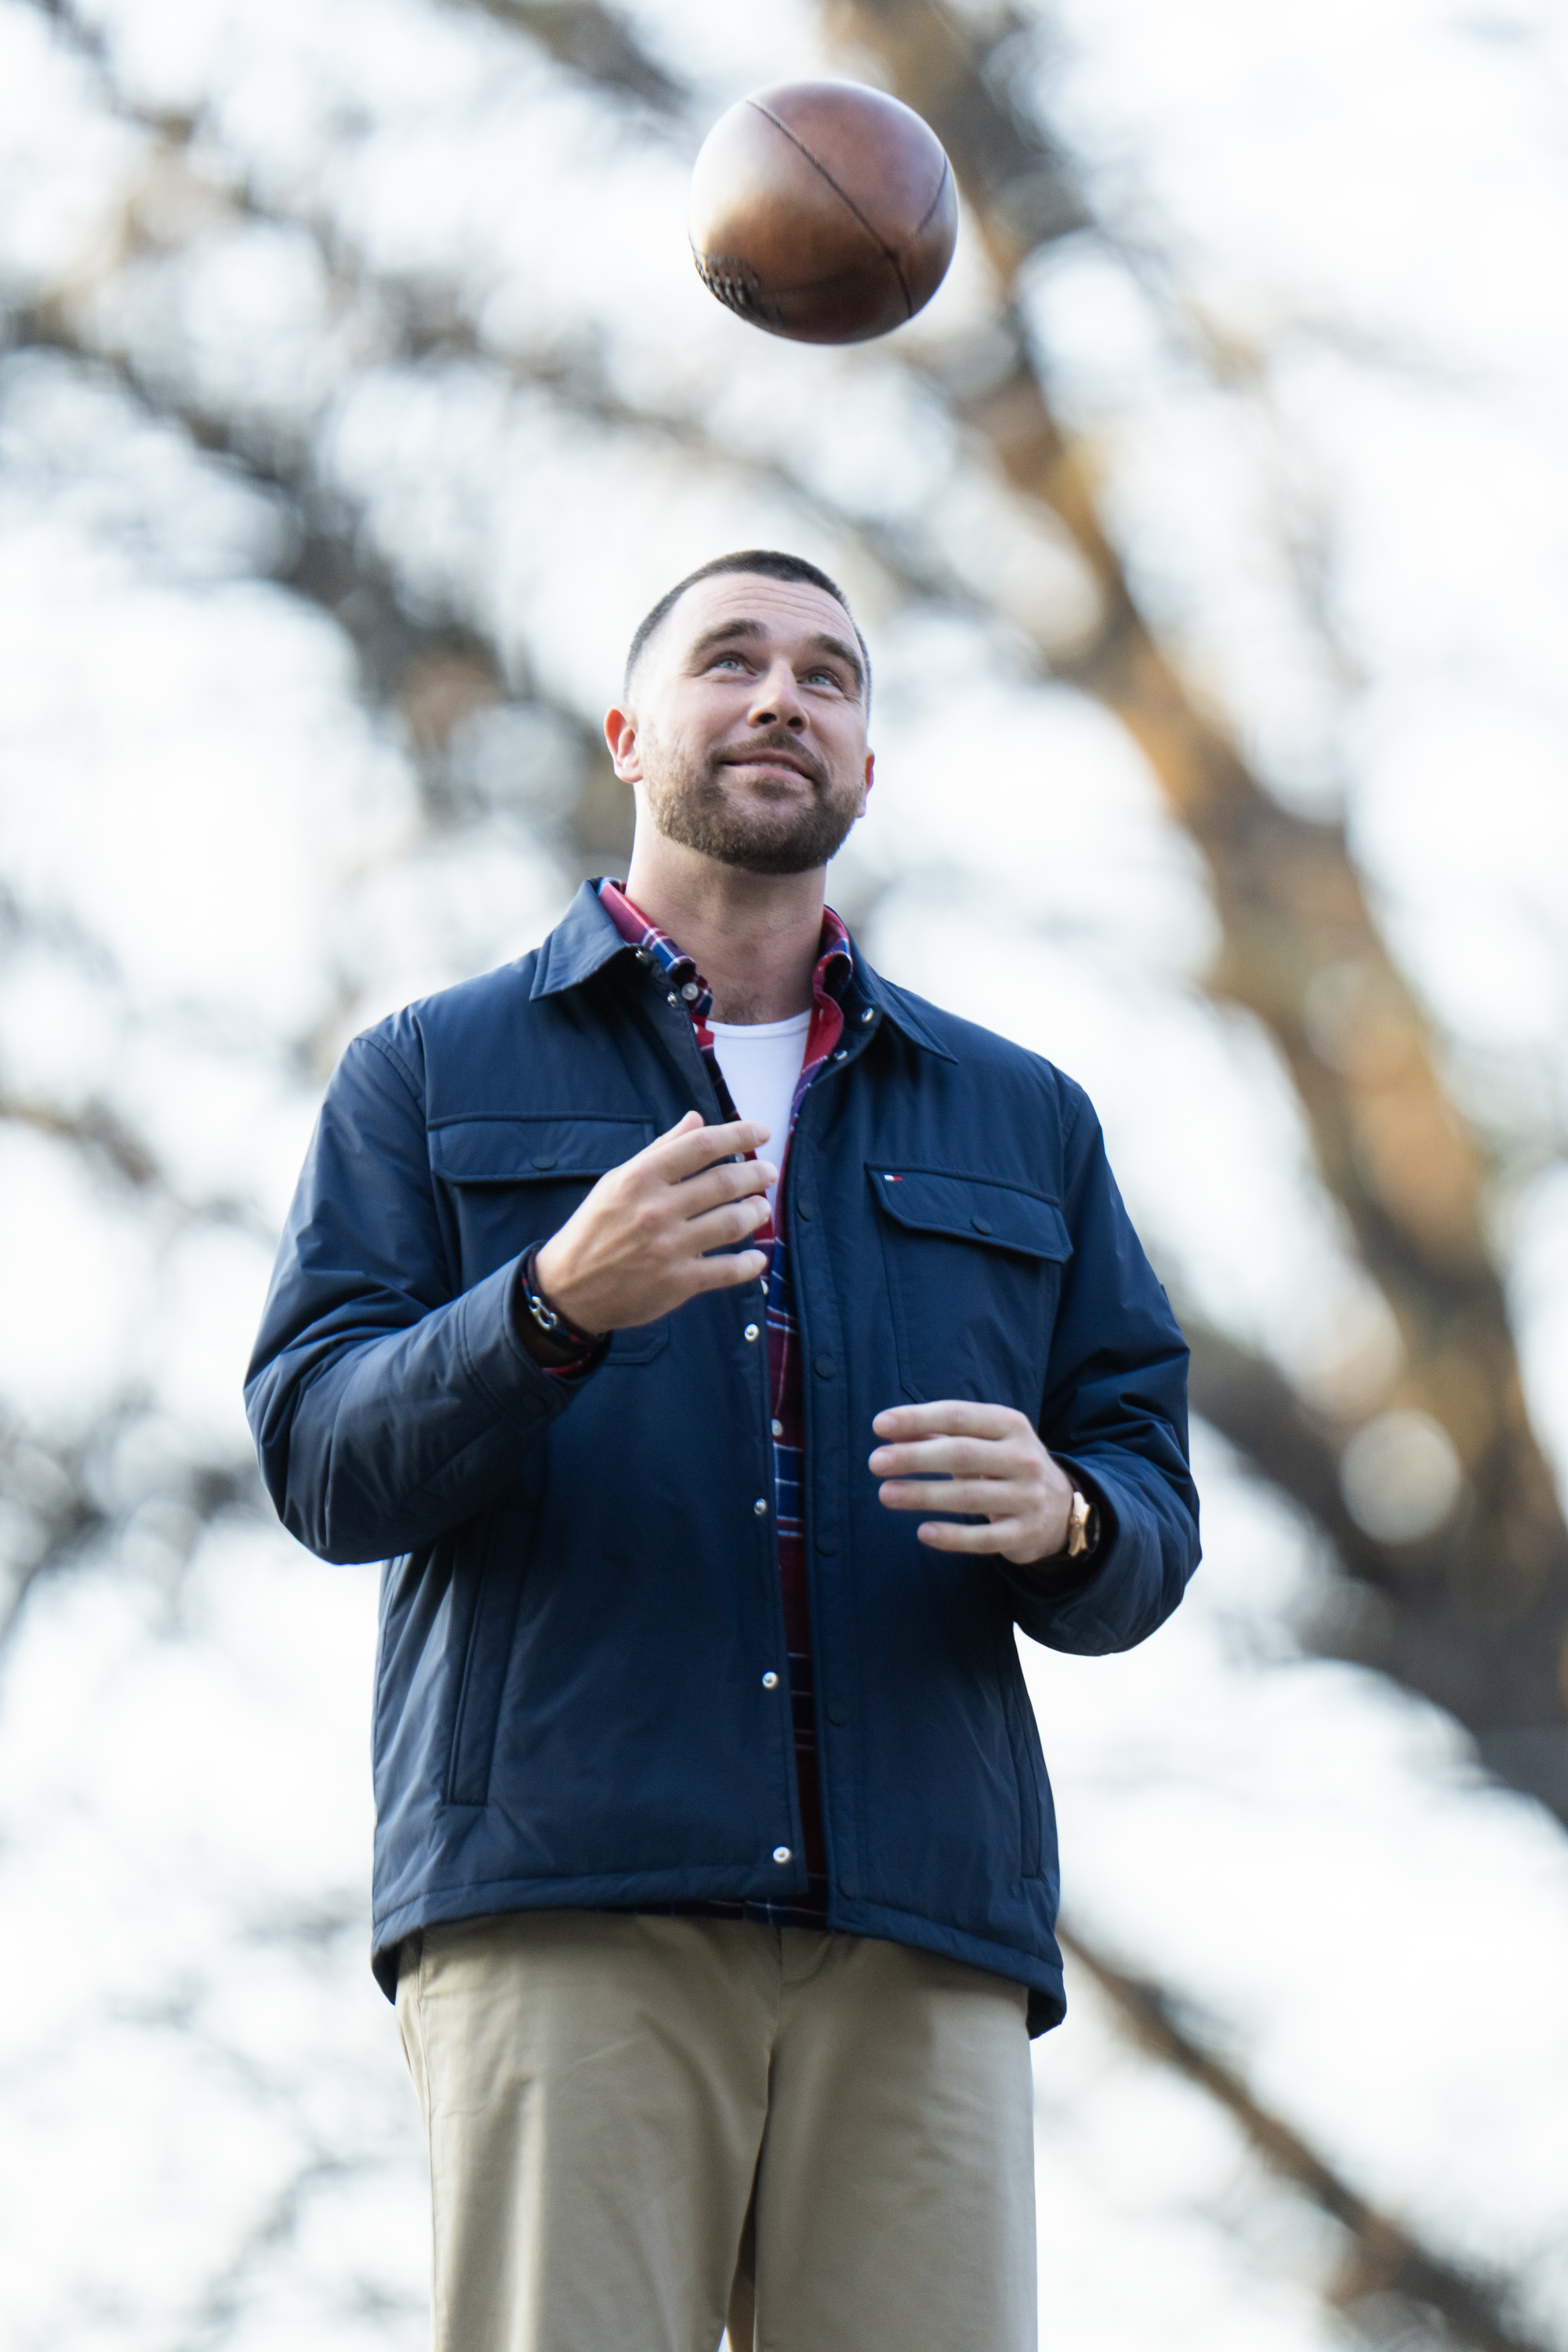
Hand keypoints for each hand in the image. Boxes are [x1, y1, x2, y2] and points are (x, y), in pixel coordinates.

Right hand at [531, 1111, 773, 1335]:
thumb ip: (661, 1150)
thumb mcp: (618, 1181)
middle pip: (724, 1182)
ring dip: (757, 1213)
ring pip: (732, 1223)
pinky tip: (757, 1258)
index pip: (701, 1146)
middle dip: (755, 1174)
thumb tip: (695, 1119)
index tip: (762, 1132)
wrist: (568, 1288)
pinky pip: (728, 1270)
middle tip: (768, 1173)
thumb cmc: (595, 1228)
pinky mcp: (677, 1283)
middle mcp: (656, 1210)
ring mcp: (669, 1248)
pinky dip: (750, 1264)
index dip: (739, 1135)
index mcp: (641, 1178)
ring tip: (762, 1208)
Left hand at [869, 1401, 1075, 1566]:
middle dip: (915, 1457)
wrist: (1063, 1509)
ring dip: (923, 1494)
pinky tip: (923, 1532)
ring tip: (885, 1493)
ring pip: (970, 1496)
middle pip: (962, 1454)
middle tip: (875, 1462)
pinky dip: (953, 1536)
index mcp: (1011, 1426)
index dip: (918, 1418)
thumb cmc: (1006, 1466)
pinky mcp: (1025, 1534)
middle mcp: (1024, 1458)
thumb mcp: (983, 1441)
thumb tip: (889, 1427)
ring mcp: (1028, 1498)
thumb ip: (940, 1434)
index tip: (879, 1425)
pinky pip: (984, 1538)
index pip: (959, 1416)